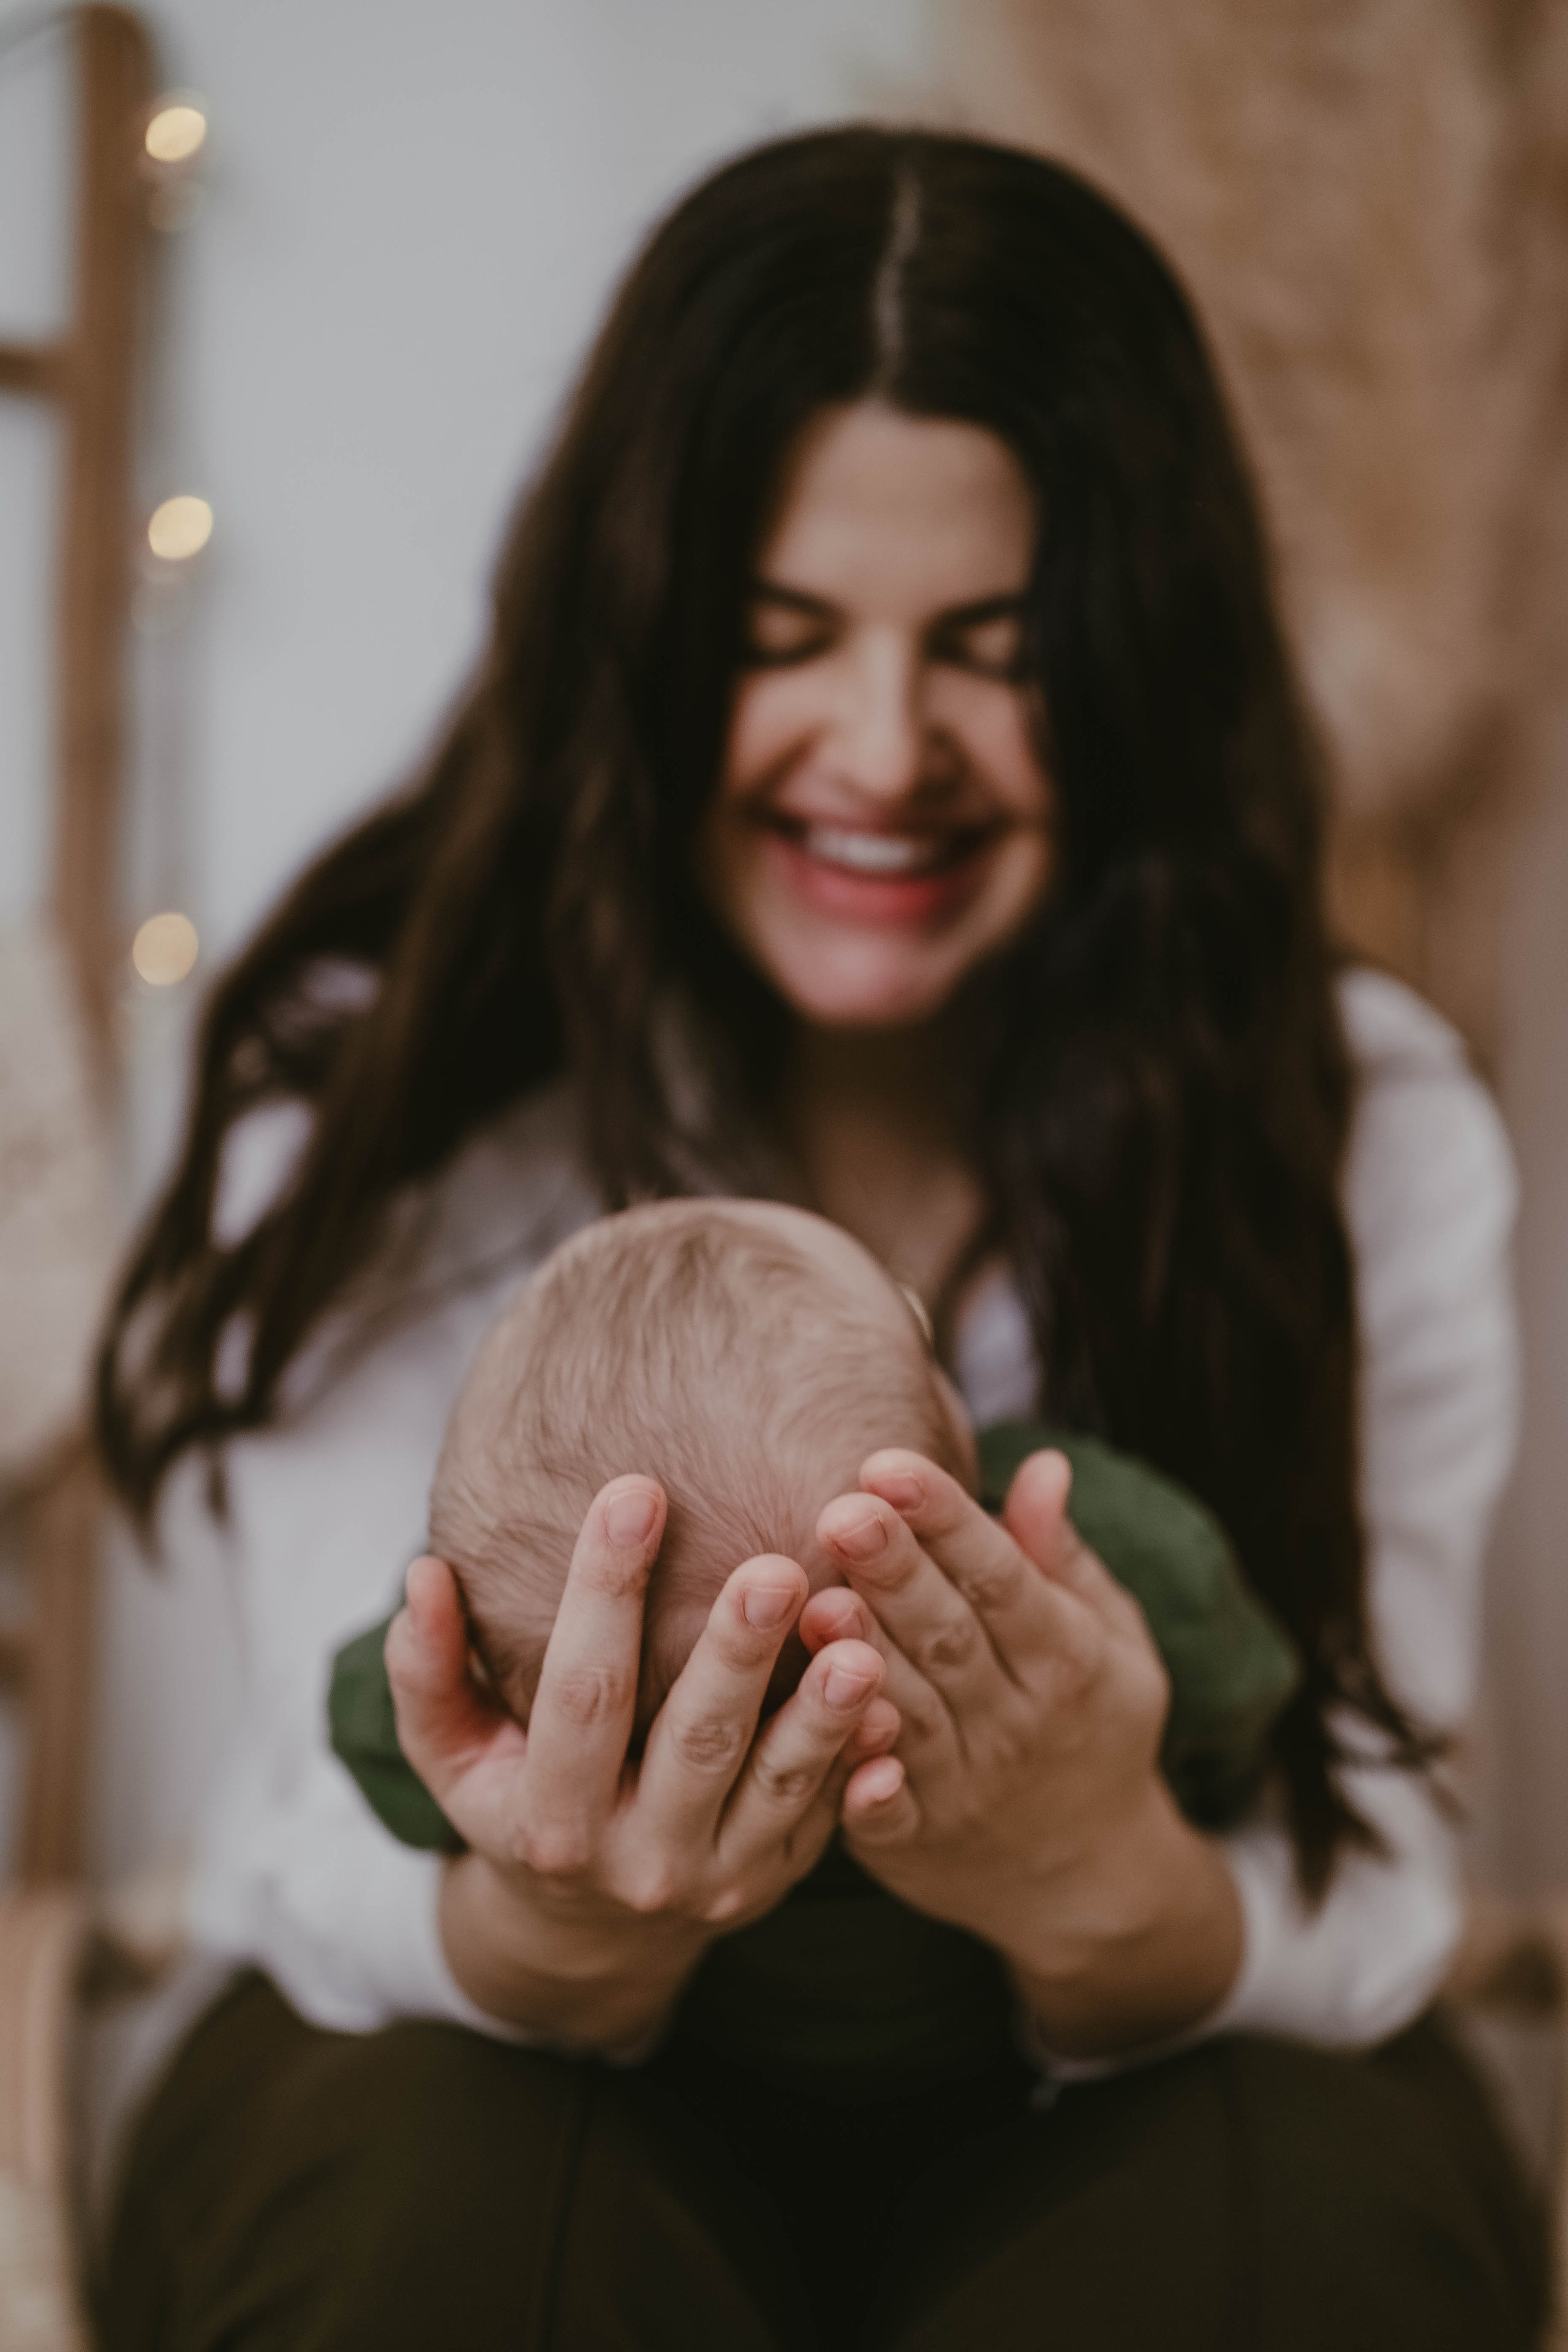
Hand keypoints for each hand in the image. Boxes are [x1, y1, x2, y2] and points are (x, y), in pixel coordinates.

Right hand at [386, 1474, 900, 2048]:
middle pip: (695, 1743)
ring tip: (859, 1637)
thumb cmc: (514, 1800)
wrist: (588, 1931)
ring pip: (779, 1787)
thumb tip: (424, 1574)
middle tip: (778, 1565)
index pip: (581, 1694)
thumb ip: (428, 1670)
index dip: (603, 1593)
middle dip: (736, 1652)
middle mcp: (638, 1861)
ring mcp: (718, 1879)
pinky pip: (830, 1818)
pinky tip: (894, 1702)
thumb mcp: (453, 1755)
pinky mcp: (778, 1878)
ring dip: (822, 1713)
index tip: (635, 1490)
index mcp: (550, 1822)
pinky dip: (863, 1763)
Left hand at [802, 1448, 1241, 2055]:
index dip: (948, 1521)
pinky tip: (817, 1729)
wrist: (1086, 1879)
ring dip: (860, 1661)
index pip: (1002, 1578)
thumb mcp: (1110, 1640)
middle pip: (949, 1636)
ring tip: (811, 1601)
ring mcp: (966, 1786)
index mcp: (1067, 1660)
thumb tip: (1042, 1464)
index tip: (891, 1463)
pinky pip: (883, 1812)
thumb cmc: (1089, 1723)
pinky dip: (858, 1779)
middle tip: (840, 1510)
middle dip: (895, 1572)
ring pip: (910, 1713)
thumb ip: (1059, 1556)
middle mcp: (1017, 1721)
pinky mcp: (916, 1840)